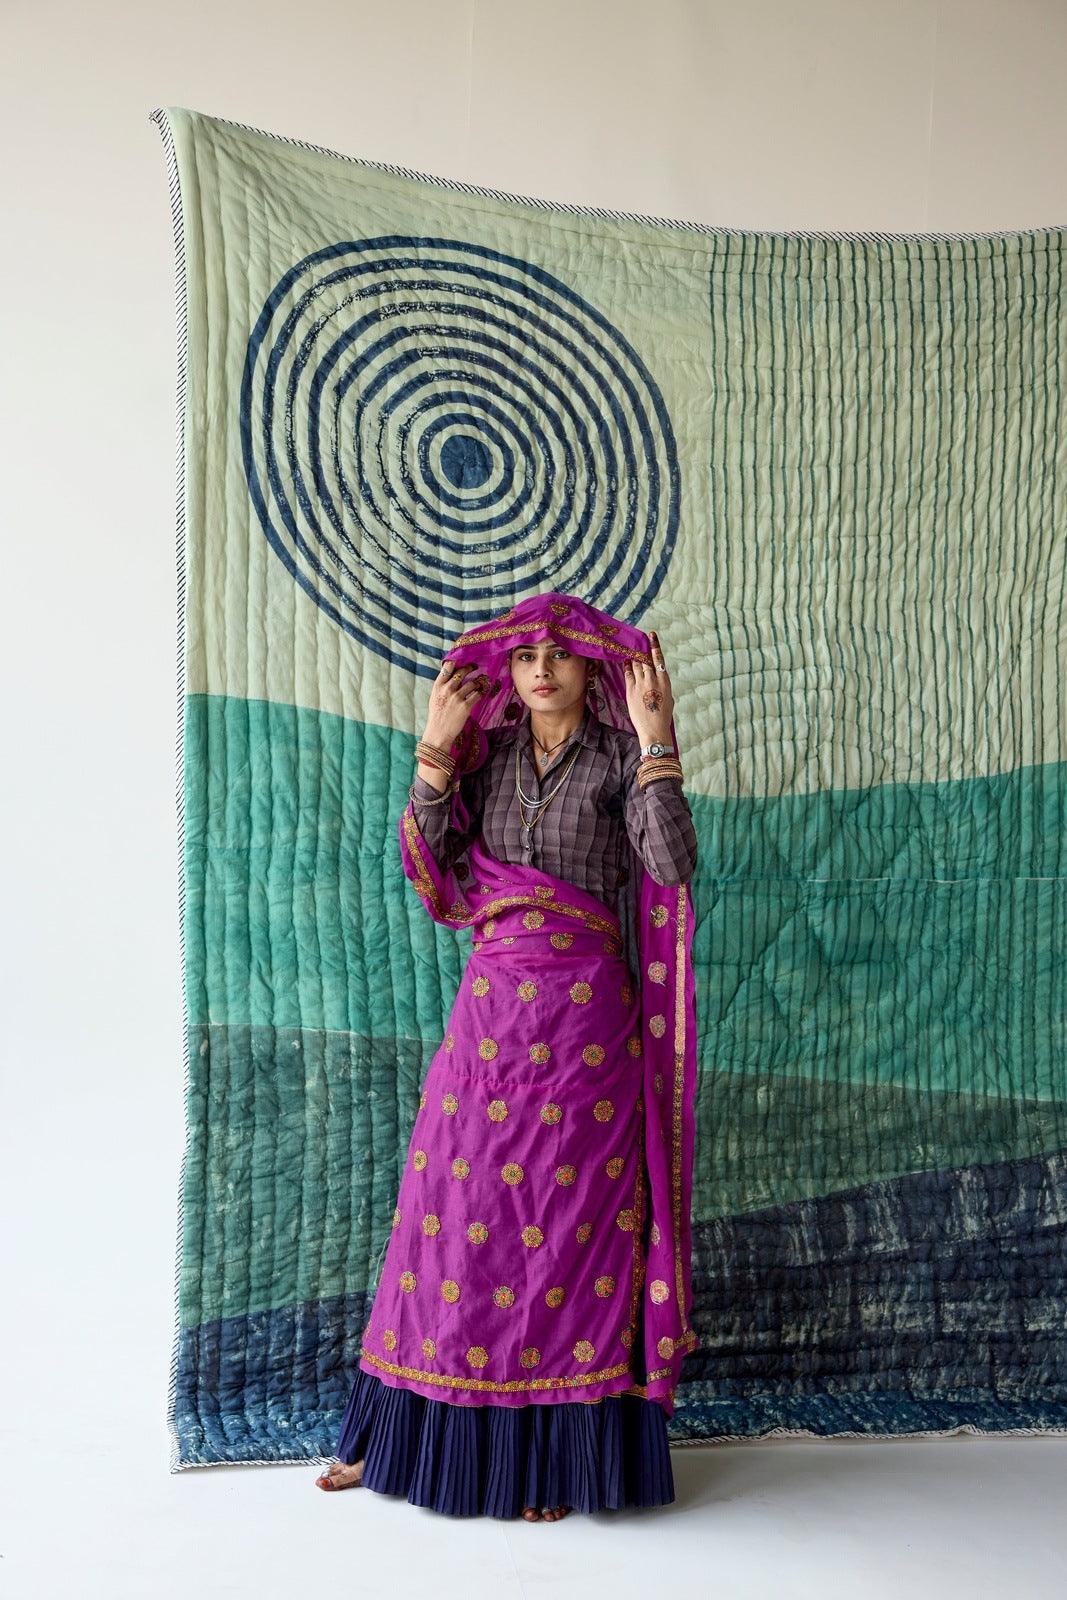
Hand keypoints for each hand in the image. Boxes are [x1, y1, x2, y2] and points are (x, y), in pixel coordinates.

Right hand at [422, 659, 497, 746]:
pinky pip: (477, 695)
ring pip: (472, 683)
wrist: (438, 732)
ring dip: (477, 683)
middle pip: (462, 672)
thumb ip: (443, 686)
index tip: (462, 660)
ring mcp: (457, 697)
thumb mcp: (435, 697)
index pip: (448, 667)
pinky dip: (480, 693)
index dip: (456, 661)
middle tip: (475, 667)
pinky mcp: (466, 706)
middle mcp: (447, 689)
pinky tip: (481, 693)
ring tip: (478, 684)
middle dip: (470, 668)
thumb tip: (453, 674)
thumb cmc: (437, 715)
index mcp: (438, 686)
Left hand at [623, 629, 673, 744]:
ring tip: (630, 648)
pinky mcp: (631, 691)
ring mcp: (641, 684)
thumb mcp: (668, 698)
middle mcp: (653, 680)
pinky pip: (628, 674)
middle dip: (641, 649)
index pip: (659, 659)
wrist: (653, 730)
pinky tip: (625, 661)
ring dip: (633, 656)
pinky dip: (626, 666)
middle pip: (645, 659)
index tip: (651, 636)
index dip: (654, 646)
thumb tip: (656, 679)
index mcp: (664, 681)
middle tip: (637, 640)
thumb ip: (661, 686)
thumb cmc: (663, 716)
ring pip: (636, 665)